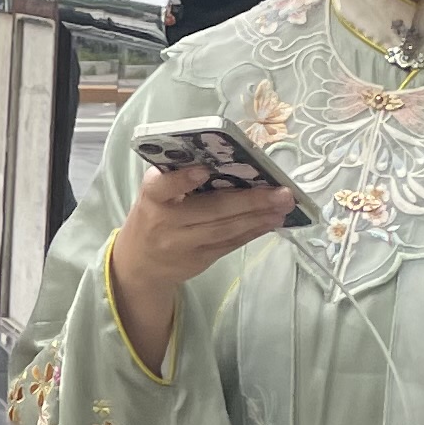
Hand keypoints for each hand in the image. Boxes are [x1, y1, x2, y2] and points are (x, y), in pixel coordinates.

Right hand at [108, 157, 292, 357]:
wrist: (139, 263)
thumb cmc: (154, 215)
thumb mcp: (156, 193)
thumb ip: (180, 178)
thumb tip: (230, 161)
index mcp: (152, 197)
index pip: (164, 186)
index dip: (183, 179)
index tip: (203, 169)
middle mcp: (166, 222)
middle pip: (212, 210)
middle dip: (251, 200)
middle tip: (282, 192)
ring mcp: (183, 245)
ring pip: (226, 229)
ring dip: (259, 217)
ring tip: (284, 206)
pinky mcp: (199, 260)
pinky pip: (230, 244)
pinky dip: (253, 231)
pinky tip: (271, 221)